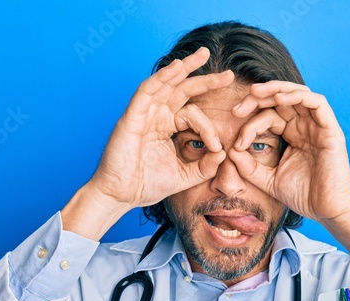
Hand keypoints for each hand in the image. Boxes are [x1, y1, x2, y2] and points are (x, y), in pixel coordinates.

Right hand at [89, 47, 232, 211]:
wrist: (121, 196)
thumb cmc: (146, 185)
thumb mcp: (184, 176)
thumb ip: (205, 166)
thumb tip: (223, 152)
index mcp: (167, 127)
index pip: (193, 115)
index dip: (208, 128)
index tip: (217, 146)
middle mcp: (156, 116)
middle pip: (182, 90)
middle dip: (205, 79)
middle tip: (228, 74)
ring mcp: (144, 114)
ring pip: (165, 84)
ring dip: (184, 68)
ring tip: (202, 55)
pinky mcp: (132, 117)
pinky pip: (147, 91)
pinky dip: (161, 78)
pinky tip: (176, 68)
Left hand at [227, 82, 349, 249]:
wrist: (327, 211)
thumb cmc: (303, 197)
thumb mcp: (268, 180)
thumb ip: (249, 167)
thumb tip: (230, 151)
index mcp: (293, 135)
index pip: (269, 116)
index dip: (250, 122)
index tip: (237, 141)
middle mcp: (305, 126)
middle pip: (281, 99)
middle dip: (258, 98)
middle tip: (238, 108)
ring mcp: (318, 126)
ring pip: (298, 94)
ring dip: (276, 89)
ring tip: (255, 93)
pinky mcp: (330, 129)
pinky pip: (317, 103)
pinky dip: (297, 96)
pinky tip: (279, 99)